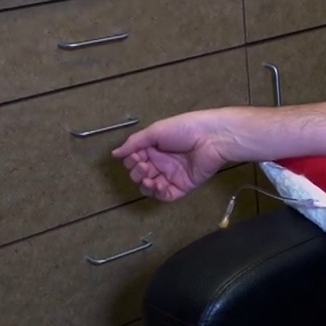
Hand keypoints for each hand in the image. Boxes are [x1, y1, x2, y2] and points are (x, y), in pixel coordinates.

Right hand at [111, 114, 229, 201]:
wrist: (211, 138)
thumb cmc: (183, 129)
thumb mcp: (155, 132)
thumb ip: (134, 143)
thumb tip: (114, 154)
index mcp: (154, 148)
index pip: (134, 160)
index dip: (131, 161)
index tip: (136, 156)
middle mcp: (161, 162)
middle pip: (140, 174)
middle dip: (137, 172)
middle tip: (145, 166)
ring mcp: (171, 175)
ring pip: (150, 187)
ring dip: (145, 185)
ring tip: (148, 178)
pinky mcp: (182, 186)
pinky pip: (166, 196)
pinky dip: (158, 193)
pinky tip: (157, 186)